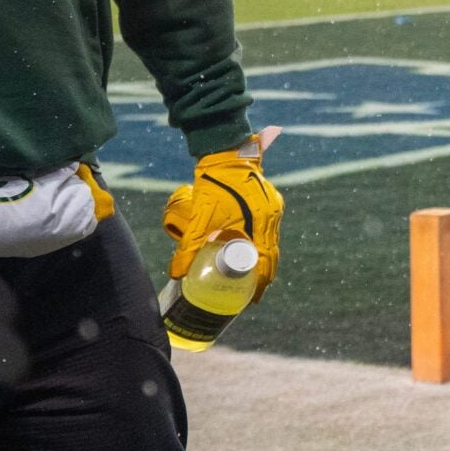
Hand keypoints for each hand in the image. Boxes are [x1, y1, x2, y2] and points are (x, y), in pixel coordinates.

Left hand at [162, 128, 284, 292]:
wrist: (225, 153)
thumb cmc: (213, 184)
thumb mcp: (200, 216)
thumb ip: (189, 246)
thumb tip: (176, 273)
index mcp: (261, 222)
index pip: (266, 259)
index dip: (261, 281)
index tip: (254, 298)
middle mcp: (272, 217)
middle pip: (271, 253)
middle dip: (262, 275)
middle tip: (252, 293)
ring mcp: (273, 208)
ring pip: (270, 242)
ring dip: (261, 260)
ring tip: (252, 277)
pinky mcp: (269, 202)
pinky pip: (268, 230)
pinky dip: (260, 243)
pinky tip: (251, 249)